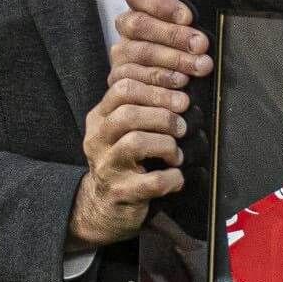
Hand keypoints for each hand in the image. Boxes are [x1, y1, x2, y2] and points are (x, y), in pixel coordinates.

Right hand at [73, 67, 188, 248]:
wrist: (107, 204)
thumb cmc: (126, 158)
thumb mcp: (125, 127)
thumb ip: (144, 102)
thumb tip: (184, 77)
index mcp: (100, 116)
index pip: (122, 84)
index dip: (157, 79)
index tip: (185, 82)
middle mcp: (98, 138)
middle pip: (127, 112)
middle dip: (163, 114)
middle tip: (183, 126)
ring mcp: (107, 167)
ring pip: (135, 142)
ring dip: (167, 144)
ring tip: (177, 154)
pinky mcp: (121, 192)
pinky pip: (152, 181)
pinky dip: (172, 177)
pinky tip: (177, 176)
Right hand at [106, 0, 215, 91]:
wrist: (193, 105)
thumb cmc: (201, 46)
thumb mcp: (209, 2)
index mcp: (148, 8)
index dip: (160, 3)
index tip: (189, 16)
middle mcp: (129, 33)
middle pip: (134, 27)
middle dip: (169, 38)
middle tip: (201, 49)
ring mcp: (121, 63)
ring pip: (130, 58)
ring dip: (165, 66)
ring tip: (194, 75)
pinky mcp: (122, 94)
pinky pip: (127, 91)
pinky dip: (155, 94)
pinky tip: (180, 100)